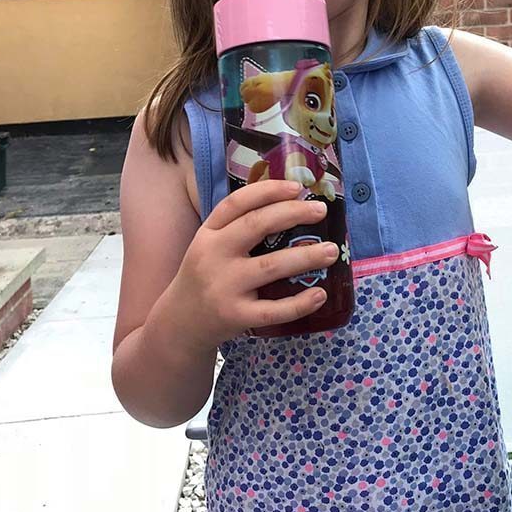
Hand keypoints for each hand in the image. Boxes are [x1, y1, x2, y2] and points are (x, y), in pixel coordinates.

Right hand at [166, 180, 337, 349]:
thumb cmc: (206, 276)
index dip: (268, 191)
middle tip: (321, 210)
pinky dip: (299, 303)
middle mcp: (213, 256)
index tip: (297, 187)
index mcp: (208, 234)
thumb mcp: (209, 245)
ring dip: (306, 257)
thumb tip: (291, 204)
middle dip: (293, 214)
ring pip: (271, 266)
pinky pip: (273, 310)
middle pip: (256, 226)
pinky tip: (320, 293)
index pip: (237, 203)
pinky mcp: (235, 317)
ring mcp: (223, 288)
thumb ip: (238, 226)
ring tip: (332, 250)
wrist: (179, 324)